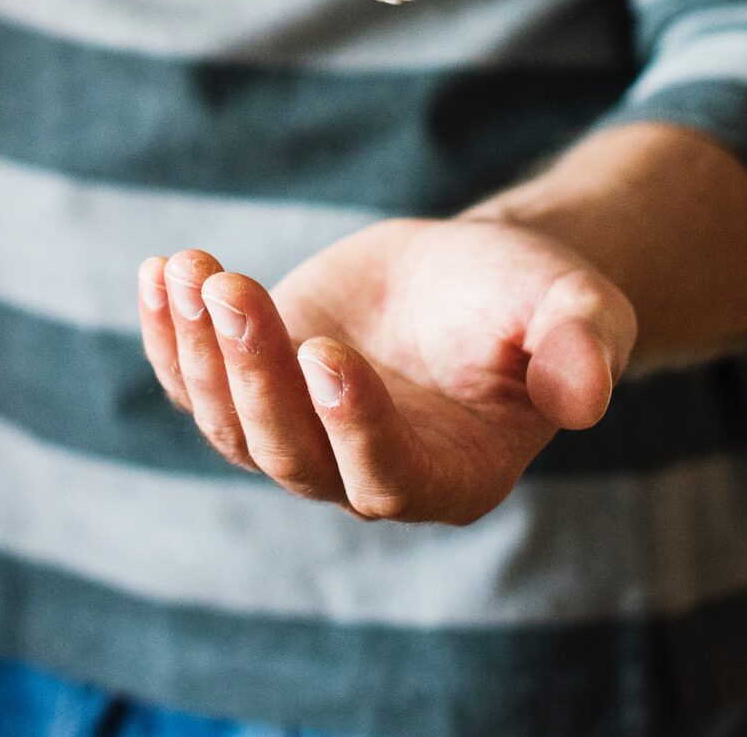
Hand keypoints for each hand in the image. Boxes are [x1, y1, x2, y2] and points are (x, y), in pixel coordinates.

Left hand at [136, 218, 635, 524]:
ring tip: (188, 269)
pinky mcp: (256, 390)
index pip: (385, 476)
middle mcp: (364, 475)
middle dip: (253, 372)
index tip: (325, 350)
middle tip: (231, 288)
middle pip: (289, 452)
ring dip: (199, 349)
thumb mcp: (577, 308)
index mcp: (450, 475)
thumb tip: (588, 396)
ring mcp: (300, 436)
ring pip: (231, 421)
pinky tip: (158, 273)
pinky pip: (194, 383)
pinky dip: (167, 336)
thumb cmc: (533, 299)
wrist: (473, 275)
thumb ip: (583, 348)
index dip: (350, 423)